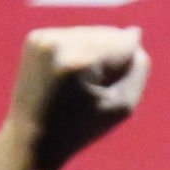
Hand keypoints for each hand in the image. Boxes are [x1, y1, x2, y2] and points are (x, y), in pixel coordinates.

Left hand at [0, 27, 147, 169]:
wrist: (31, 137)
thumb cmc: (82, 127)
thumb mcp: (123, 105)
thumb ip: (138, 68)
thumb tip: (133, 34)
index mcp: (79, 62)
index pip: (126, 42)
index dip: (127, 67)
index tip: (107, 89)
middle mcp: (58, 43)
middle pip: (109, 34)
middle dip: (111, 57)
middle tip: (90, 90)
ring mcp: (44, 38)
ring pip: (93, 32)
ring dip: (96, 53)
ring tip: (78, 83)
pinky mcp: (36, 37)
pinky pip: (76, 35)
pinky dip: (79, 52)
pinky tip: (67, 75)